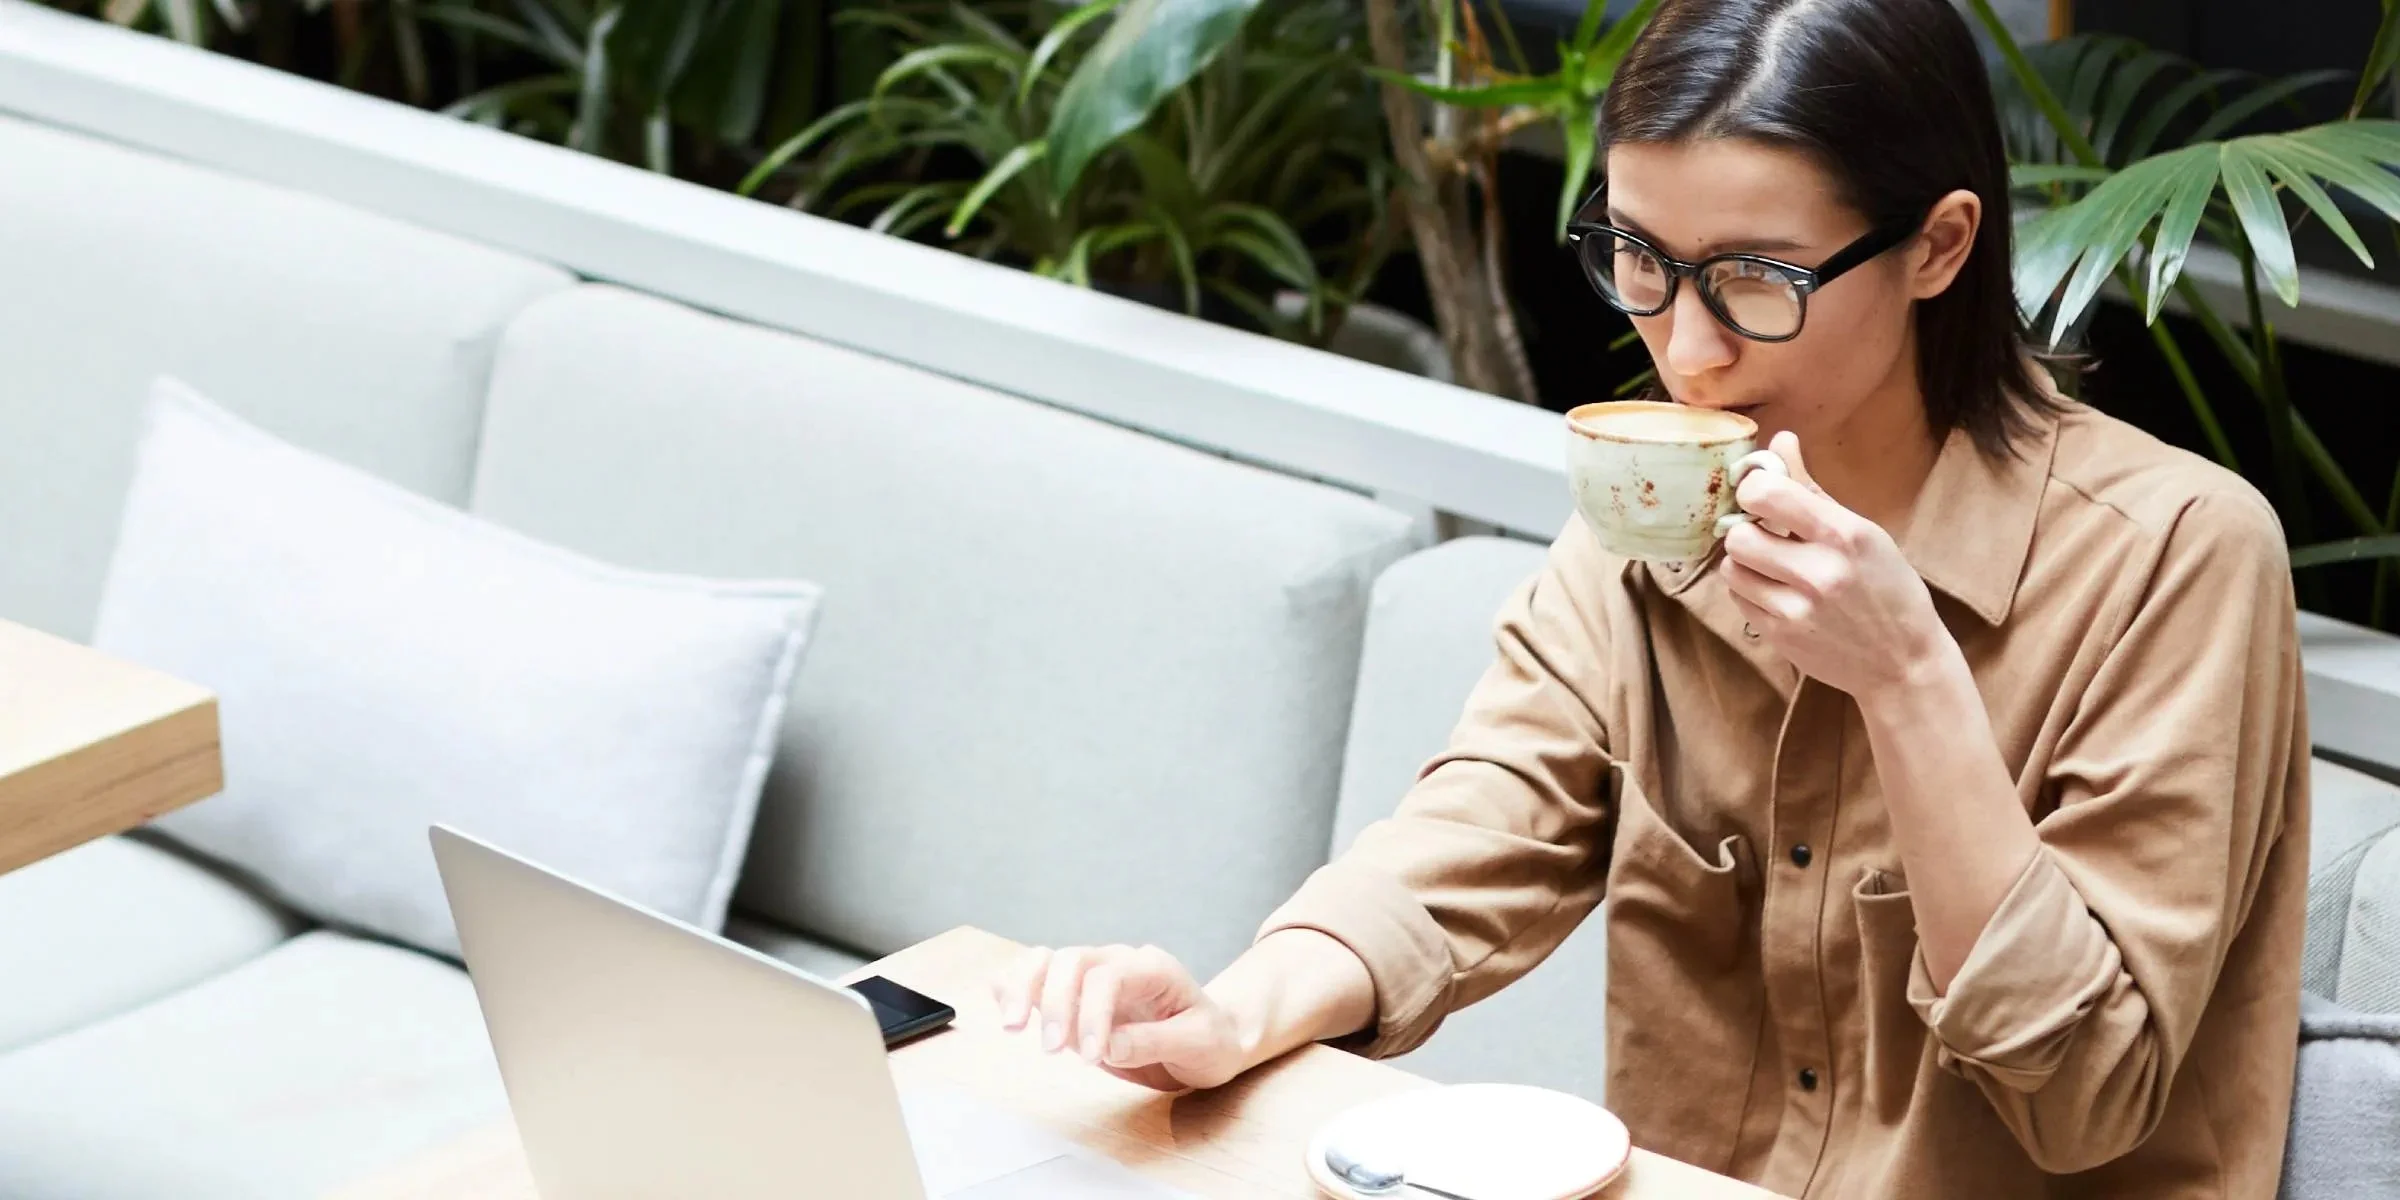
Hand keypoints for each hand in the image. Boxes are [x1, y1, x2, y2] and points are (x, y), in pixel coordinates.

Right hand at [992, 944, 1244, 1091]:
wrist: (1210, 1039)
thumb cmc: (1209, 1040)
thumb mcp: (1199, 1044)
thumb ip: (1154, 1042)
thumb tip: (1107, 1047)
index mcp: (1153, 968)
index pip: (1109, 977)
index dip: (1092, 1013)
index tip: (1092, 1056)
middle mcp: (1118, 962)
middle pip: (1071, 960)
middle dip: (1055, 1002)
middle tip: (1052, 1051)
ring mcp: (1093, 975)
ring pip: (1045, 960)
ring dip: (1023, 988)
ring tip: (1013, 1027)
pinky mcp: (1074, 995)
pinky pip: (1035, 976)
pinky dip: (1014, 987)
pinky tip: (1009, 1013)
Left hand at [1723, 432, 1954, 699]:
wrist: (1904, 663)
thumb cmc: (1888, 589)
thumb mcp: (1864, 531)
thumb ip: (1812, 488)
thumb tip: (1780, 440)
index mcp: (1844, 535)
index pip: (1765, 494)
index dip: (1753, 490)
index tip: (1762, 495)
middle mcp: (1818, 572)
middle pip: (1738, 535)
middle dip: (1746, 530)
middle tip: (1765, 534)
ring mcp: (1796, 610)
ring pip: (1731, 567)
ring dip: (1744, 561)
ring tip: (1771, 563)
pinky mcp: (1780, 637)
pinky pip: (1737, 599)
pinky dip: (1749, 590)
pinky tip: (1775, 590)